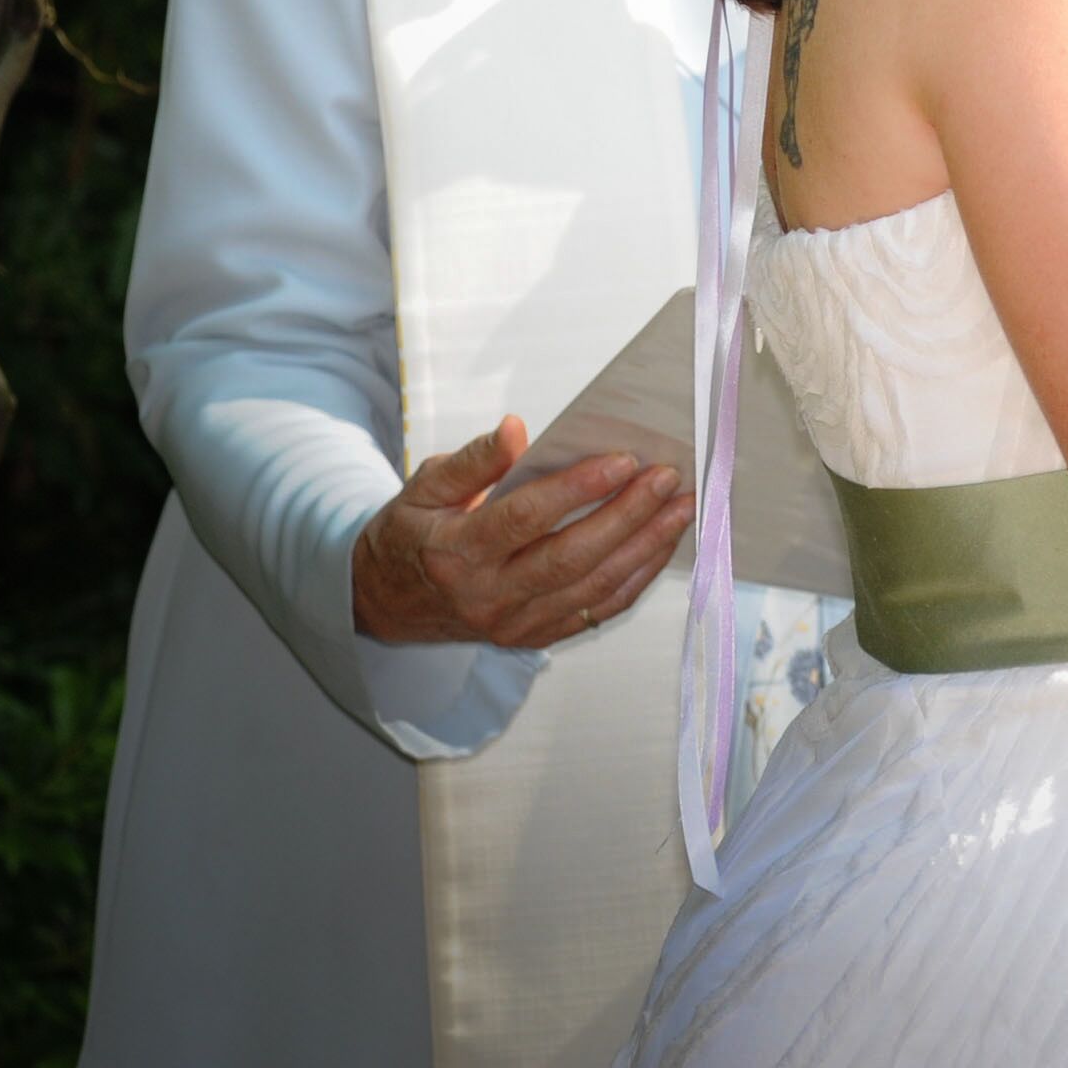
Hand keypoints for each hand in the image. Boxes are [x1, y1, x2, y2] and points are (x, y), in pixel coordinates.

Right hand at [351, 418, 691, 650]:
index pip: (525, 519)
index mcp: (456, 553)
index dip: (577, 488)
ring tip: (682, 507)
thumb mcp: (422, 488)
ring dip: (645, 546)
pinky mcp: (535, 638)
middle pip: (570, 557)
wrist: (385, 604)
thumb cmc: (412, 535)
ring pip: (593, 587)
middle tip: (667, 477)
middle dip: (627, 515)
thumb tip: (516, 429)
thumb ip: (471, 461)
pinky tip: (664, 544)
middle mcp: (487, 596)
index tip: (623, 458)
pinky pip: (597, 610)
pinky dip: (638, 578)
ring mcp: (514, 624)